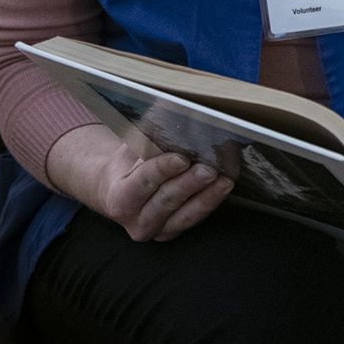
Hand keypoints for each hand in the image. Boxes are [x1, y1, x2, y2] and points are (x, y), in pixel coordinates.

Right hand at [47, 124, 232, 241]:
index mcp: (119, 198)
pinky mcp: (172, 232)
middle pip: (166, 201)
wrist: (120, 192)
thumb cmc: (129, 164)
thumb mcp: (132, 147)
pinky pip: (193, 220)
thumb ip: (150, 135)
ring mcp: (155, 230)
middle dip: (189, 184)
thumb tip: (172, 111)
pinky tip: (222, 188)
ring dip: (206, 196)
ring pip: (184, 215)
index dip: (162, 170)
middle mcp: (135, 220)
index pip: (142, 183)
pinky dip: (209, 203)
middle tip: (209, 169)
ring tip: (224, 180)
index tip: (182, 158)